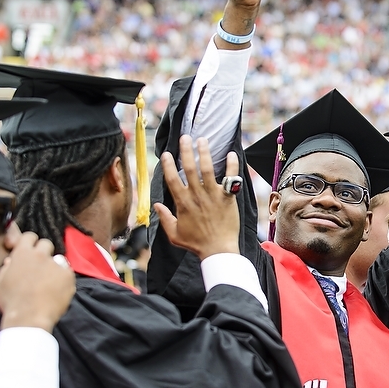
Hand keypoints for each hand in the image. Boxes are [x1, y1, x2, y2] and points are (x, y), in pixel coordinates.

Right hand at [0, 232, 74, 331]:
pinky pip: (67, 273)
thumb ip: (4, 270)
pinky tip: (56, 291)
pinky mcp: (68, 275)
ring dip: (53, 267)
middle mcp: (40, 255)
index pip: (29, 236)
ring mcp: (56, 264)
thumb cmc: (10, 303)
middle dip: (43, 252)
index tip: (30, 249)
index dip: (30, 242)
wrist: (29, 319)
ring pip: (58, 259)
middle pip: (46, 244)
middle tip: (39, 267)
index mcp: (22, 254)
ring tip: (48, 283)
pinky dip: (63, 280)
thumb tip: (10, 262)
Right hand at [153, 136, 240, 260]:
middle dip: (186, 151)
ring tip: (203, 140)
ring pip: (208, 169)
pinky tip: (231, 154)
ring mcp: (213, 195)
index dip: (168, 165)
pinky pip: (230, 178)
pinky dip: (231, 166)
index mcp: (183, 203)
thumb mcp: (174, 234)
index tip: (167, 153)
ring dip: (205, 153)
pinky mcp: (227, 197)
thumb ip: (164, 218)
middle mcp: (197, 195)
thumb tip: (156, 205)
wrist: (218, 250)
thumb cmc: (196, 243)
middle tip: (185, 137)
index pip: (172, 179)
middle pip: (190, 168)